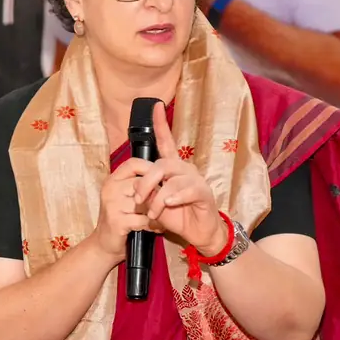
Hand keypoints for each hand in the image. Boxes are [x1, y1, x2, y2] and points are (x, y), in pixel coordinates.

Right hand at [94, 157, 163, 264]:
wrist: (105, 245)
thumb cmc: (121, 218)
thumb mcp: (126, 197)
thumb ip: (140, 184)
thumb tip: (165, 169)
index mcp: (112, 180)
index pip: (133, 163)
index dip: (151, 168)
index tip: (163, 178)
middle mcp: (110, 189)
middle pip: (141, 183)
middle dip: (156, 195)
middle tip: (166, 203)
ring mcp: (112, 205)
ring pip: (145, 202)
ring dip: (156, 212)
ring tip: (161, 217)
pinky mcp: (116, 221)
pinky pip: (144, 219)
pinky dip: (153, 225)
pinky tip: (156, 228)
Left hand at [134, 103, 227, 255]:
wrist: (199, 234)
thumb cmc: (178, 216)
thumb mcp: (156, 204)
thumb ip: (148, 192)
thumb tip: (136, 186)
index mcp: (173, 168)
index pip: (167, 142)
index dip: (161, 124)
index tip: (155, 105)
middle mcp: (185, 169)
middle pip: (162, 164)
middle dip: (145, 181)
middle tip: (138, 198)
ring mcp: (196, 180)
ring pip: (172, 179)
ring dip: (157, 198)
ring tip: (152, 213)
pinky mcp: (204, 193)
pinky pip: (188, 189)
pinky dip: (175, 197)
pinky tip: (170, 203)